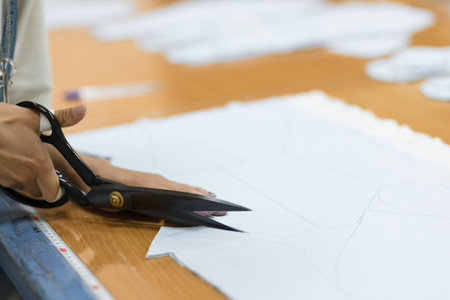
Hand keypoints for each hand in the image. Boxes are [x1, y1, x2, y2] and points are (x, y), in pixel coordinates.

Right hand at [0, 102, 84, 201]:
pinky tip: (8, 157)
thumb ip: (62, 118)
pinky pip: (7, 180)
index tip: (58, 182)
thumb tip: (82, 110)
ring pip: (22, 185)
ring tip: (22, 156)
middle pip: (39, 189)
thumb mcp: (34, 117)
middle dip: (41, 180)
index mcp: (38, 163)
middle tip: (38, 162)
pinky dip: (10, 173)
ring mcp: (6, 178)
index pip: (54, 192)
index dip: (58, 190)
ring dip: (25, 176)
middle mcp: (23, 175)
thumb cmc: (1, 121)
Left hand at [86, 163, 226, 216]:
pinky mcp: (151, 181)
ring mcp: (154, 180)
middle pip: (183, 190)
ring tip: (213, 200)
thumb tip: (156, 213)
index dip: (194, 201)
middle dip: (202, 198)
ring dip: (197, 194)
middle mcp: (155, 181)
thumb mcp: (115, 202)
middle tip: (220, 206)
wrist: (91, 172)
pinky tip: (193, 193)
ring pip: (180, 187)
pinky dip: (187, 190)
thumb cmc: (101, 189)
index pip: (177, 194)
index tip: (210, 206)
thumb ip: (136, 206)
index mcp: (149, 186)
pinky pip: (173, 186)